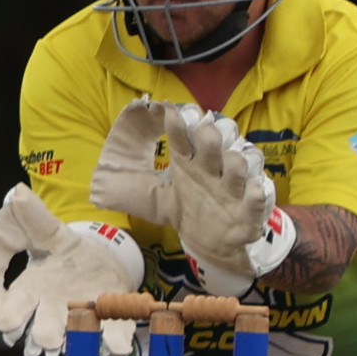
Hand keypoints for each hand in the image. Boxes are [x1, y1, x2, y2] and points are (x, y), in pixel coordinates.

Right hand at [0, 185, 142, 355]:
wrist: (96, 255)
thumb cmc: (60, 248)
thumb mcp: (45, 227)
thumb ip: (31, 216)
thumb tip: (17, 194)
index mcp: (27, 293)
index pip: (6, 318)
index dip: (7, 320)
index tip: (10, 315)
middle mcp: (50, 313)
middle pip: (42, 337)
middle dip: (46, 336)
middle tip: (51, 334)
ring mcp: (79, 320)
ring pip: (73, 343)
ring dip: (77, 340)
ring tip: (83, 328)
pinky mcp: (107, 320)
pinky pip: (111, 342)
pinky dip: (115, 344)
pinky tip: (117, 339)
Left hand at [89, 99, 293, 292]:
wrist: (216, 242)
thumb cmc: (190, 209)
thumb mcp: (160, 201)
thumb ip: (135, 191)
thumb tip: (98, 188)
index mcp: (191, 163)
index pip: (186, 136)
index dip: (181, 123)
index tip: (169, 113)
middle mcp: (213, 168)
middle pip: (216, 141)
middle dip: (210, 134)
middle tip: (204, 132)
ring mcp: (234, 186)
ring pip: (238, 163)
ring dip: (233, 161)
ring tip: (228, 163)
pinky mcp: (251, 209)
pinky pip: (259, 197)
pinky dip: (258, 193)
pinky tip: (254, 189)